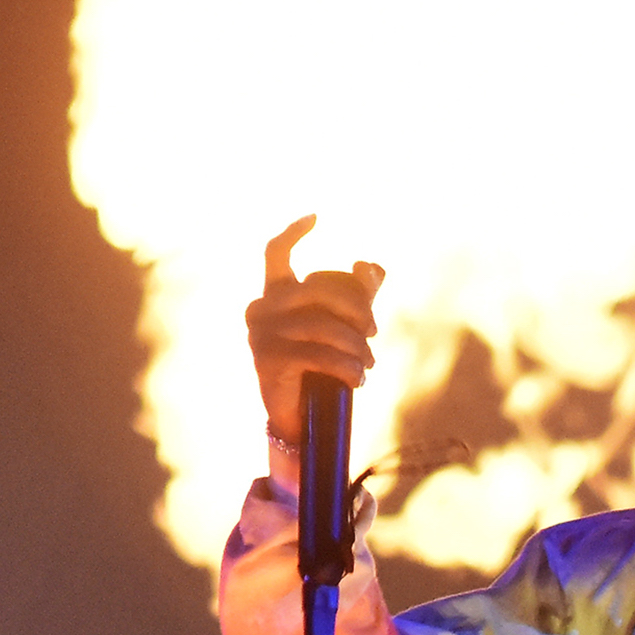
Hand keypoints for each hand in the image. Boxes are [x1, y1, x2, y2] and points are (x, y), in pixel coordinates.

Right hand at [245, 215, 386, 442]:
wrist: (298, 417)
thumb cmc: (318, 368)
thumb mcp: (340, 330)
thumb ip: (357, 298)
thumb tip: (372, 267)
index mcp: (276, 295)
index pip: (276, 254)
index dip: (293, 233)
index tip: (315, 216)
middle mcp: (261, 308)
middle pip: (321, 289)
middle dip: (358, 309)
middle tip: (373, 332)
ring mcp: (261, 333)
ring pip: (325, 326)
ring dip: (357, 346)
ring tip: (368, 364)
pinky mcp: (268, 359)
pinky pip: (319, 354)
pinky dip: (347, 367)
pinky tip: (359, 380)